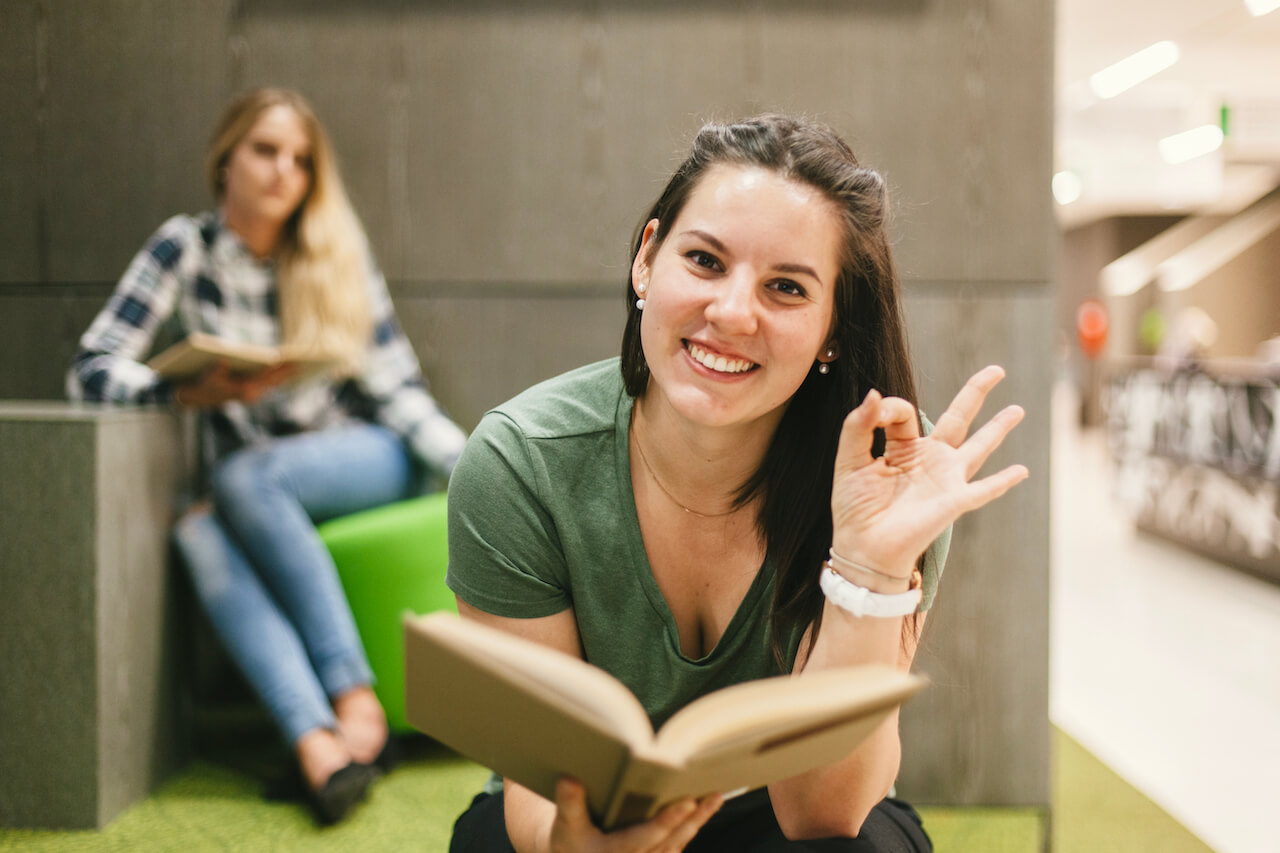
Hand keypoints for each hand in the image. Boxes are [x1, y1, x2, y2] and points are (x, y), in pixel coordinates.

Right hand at [173, 361, 295, 407]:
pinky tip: (287, 369)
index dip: (279, 369)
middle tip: (304, 362)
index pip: (267, 378)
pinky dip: (279, 376)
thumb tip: (222, 361)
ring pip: (274, 383)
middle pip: (275, 380)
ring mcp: (254, 393)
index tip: (293, 363)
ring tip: (300, 365)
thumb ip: (216, 370)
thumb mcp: (208, 377)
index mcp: (246, 390)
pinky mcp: (252, 391)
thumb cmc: (205, 385)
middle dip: (288, 371)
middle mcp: (253, 393)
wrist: (200, 397)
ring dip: (286, 374)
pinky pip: (270, 383)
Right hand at [548, 778, 722, 852]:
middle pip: (671, 839)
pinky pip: (676, 845)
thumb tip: (569, 778)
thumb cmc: (570, 844)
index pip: (647, 836)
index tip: (687, 802)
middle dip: (693, 818)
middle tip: (712, 796)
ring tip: (715, 798)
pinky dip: (691, 828)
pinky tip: (705, 810)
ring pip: (678, 843)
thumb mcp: (565, 826)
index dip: (668, 820)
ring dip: (698, 822)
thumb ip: (569, 803)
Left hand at [830, 365, 1028, 577]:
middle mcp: (928, 460)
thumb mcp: (849, 460)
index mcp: (902, 448)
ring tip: (1017, 409)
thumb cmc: (854, 508)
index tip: (875, 414)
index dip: (888, 407)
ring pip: (978, 447)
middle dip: (977, 392)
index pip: (904, 412)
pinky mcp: (952, 501)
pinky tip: (1022, 471)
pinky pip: (983, 489)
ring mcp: (944, 479)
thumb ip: (858, 426)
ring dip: (999, 428)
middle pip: (958, 418)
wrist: (861, 547)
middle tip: (997, 370)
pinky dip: (1003, 481)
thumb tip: (874, 395)